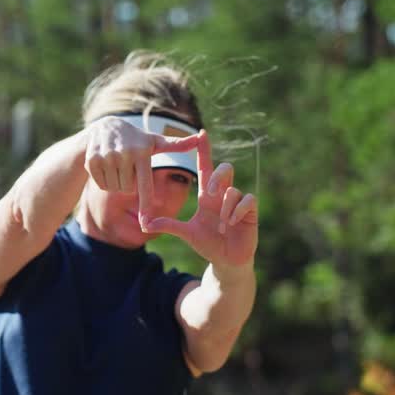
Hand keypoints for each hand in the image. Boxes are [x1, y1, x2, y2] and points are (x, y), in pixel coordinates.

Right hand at [84, 116, 202, 223]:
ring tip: (117, 165)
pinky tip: (106, 165)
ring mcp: (107, 156)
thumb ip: (177, 144)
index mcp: (142, 152)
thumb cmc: (137, 140)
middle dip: (129, 184)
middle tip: (128, 167)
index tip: (146, 223)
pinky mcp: (92, 160)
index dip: (145, 205)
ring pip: (114, 188)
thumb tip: (199, 137)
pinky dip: (104, 180)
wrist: (105, 128)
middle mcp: (124, 154)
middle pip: (128, 190)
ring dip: (117, 183)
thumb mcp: (155, 142)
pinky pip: (101, 184)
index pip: (145, 185)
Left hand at [144, 130, 258, 267]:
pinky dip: (237, 210)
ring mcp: (237, 203)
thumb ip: (169, 225)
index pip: (206, 168)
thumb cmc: (208, 244)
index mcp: (208, 196)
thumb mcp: (186, 234)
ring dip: (225, 207)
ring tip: (221, 225)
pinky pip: (248, 199)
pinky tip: (231, 223)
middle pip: (225, 169)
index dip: (204, 151)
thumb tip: (145, 224)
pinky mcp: (250, 212)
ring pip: (234, 189)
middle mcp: (223, 195)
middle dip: (218, 175)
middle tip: (210, 192)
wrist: (226, 261)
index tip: (201, 133)